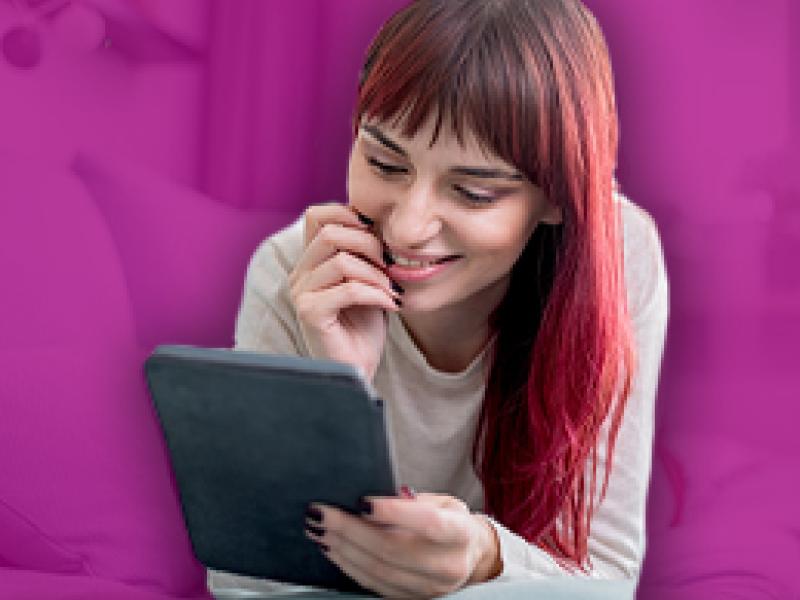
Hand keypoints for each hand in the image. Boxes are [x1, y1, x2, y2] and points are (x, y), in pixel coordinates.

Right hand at [288, 203, 400, 381]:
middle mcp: (300, 274)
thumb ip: (367, 253)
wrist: (357, 369)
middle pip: (330, 234)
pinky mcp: (310, 314)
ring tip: (392, 289)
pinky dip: (376, 294)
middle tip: (391, 264)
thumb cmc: (363, 327)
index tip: (377, 232)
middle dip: (369, 244)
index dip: (347, 214)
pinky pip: (348, 290)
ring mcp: (301, 293)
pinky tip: (391, 305)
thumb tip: (383, 222)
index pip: (316, 216)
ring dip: (376, 274)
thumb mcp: (369, 281)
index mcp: (310, 262)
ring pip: (341, 261)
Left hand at [304, 493, 502, 597]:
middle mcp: (448, 565)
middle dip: (350, 530)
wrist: (470, 556)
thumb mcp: (443, 502)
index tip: (362, 501)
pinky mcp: (412, 599)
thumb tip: (374, 498)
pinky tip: (334, 549)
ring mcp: (429, 587)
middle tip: (323, 513)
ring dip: (343, 549)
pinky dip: (349, 565)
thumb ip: (413, 501)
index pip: (427, 523)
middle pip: (393, 549)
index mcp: (460, 533)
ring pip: (378, 570)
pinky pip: (374, 584)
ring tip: (321, 529)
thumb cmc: (451, 522)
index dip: (394, 512)